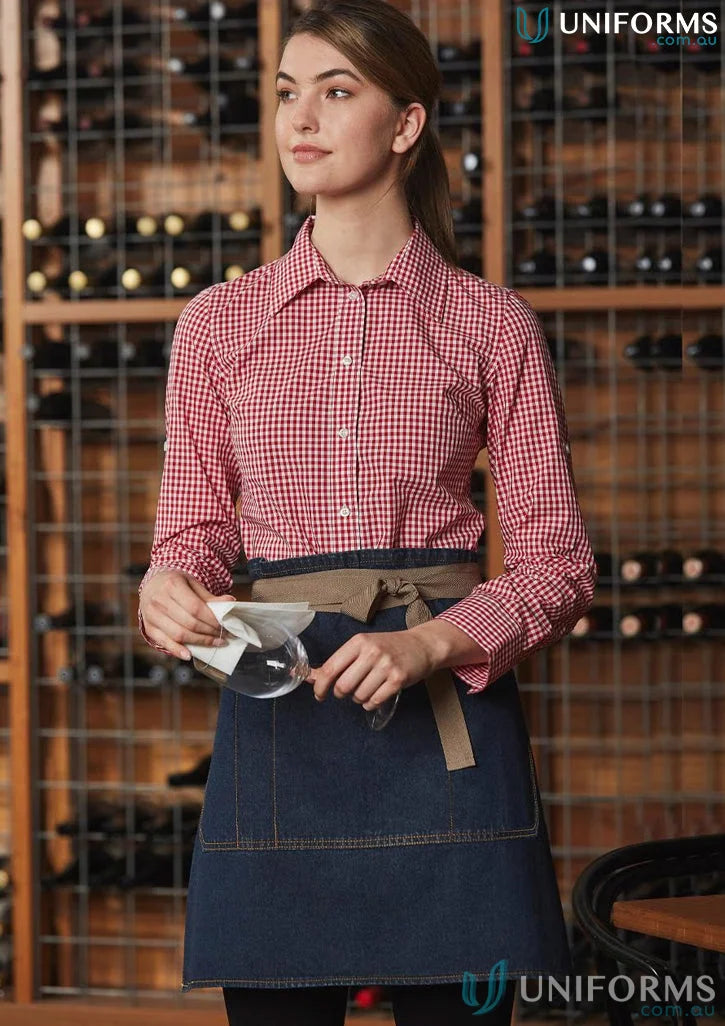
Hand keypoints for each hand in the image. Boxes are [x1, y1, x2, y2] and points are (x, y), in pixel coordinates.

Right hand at [138, 570, 235, 660]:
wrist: (152, 584)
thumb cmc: (174, 583)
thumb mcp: (192, 583)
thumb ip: (209, 596)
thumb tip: (230, 602)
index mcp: (171, 585)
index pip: (195, 608)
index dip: (211, 620)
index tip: (224, 625)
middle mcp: (159, 600)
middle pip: (189, 623)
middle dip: (209, 632)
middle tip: (223, 636)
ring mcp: (151, 615)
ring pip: (178, 634)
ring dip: (199, 642)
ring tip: (214, 642)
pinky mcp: (148, 627)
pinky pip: (164, 642)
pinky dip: (177, 650)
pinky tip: (189, 654)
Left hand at [306, 630, 436, 710]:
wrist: (422, 645)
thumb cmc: (388, 647)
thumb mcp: (362, 647)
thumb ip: (338, 662)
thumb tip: (311, 676)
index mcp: (358, 642)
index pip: (331, 668)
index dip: (320, 686)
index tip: (319, 694)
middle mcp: (371, 652)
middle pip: (343, 686)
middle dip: (341, 693)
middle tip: (347, 691)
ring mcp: (386, 666)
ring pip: (359, 696)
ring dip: (359, 699)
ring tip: (367, 689)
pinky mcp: (398, 679)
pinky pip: (374, 701)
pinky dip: (370, 704)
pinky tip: (375, 696)